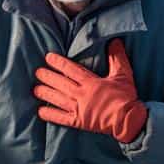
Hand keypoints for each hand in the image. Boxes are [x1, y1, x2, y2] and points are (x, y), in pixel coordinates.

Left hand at [33, 38, 147, 143]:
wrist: (128, 120)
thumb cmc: (126, 97)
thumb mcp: (123, 74)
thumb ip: (117, 57)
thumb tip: (114, 41)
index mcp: (91, 82)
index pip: (71, 69)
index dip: (58, 62)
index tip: (48, 58)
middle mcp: (82, 94)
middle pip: (61, 83)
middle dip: (48, 77)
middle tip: (37, 72)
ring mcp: (79, 109)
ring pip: (58, 99)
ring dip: (46, 94)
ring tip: (35, 89)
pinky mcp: (79, 122)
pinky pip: (61, 118)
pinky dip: (50, 115)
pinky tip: (40, 112)